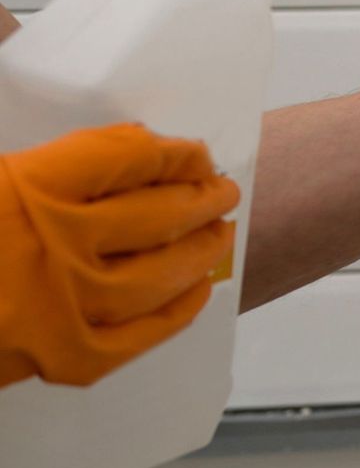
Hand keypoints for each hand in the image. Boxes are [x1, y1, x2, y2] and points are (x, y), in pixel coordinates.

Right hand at [0, 124, 238, 388]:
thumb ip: (48, 156)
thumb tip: (83, 110)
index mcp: (29, 186)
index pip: (129, 156)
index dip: (171, 152)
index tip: (192, 152)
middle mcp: (56, 241)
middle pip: (156, 213)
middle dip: (199, 198)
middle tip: (223, 191)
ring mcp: (63, 303)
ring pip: (159, 274)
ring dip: (198, 252)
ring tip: (219, 235)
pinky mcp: (59, 357)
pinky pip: (136, 337)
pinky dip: (173, 315)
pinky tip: (194, 296)